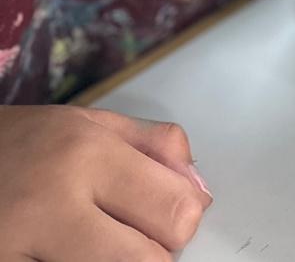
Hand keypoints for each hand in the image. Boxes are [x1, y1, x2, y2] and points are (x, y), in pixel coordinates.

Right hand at [0, 104, 211, 260]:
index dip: (178, 223)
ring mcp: (18, 251)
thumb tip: (200, 190)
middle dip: (150, 257)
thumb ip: (150, 148)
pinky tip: (60, 256)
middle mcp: (52, 203)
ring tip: (91, 247)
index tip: (163, 221)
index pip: (175, 212)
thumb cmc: (14, 147)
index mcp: (86, 154)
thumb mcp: (83, 123)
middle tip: (127, 240)